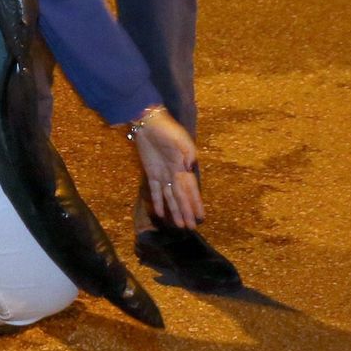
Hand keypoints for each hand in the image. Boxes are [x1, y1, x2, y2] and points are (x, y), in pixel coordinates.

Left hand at [130, 110, 204, 228]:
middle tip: (192, 228)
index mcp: (183, 168)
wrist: (149, 122)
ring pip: (170, 197)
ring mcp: (162, 174)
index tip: (201, 216)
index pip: (190, 190)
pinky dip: (158, 201)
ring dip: (174, 211)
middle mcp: (174, 174)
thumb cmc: (167, 129)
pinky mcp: (150, 172)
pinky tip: (160, 213)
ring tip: (179, 225)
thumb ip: (187, 152)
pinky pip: (154, 191)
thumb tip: (190, 167)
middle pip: (181, 197)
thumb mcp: (180, 138)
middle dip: (186, 212)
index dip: (195, 204)